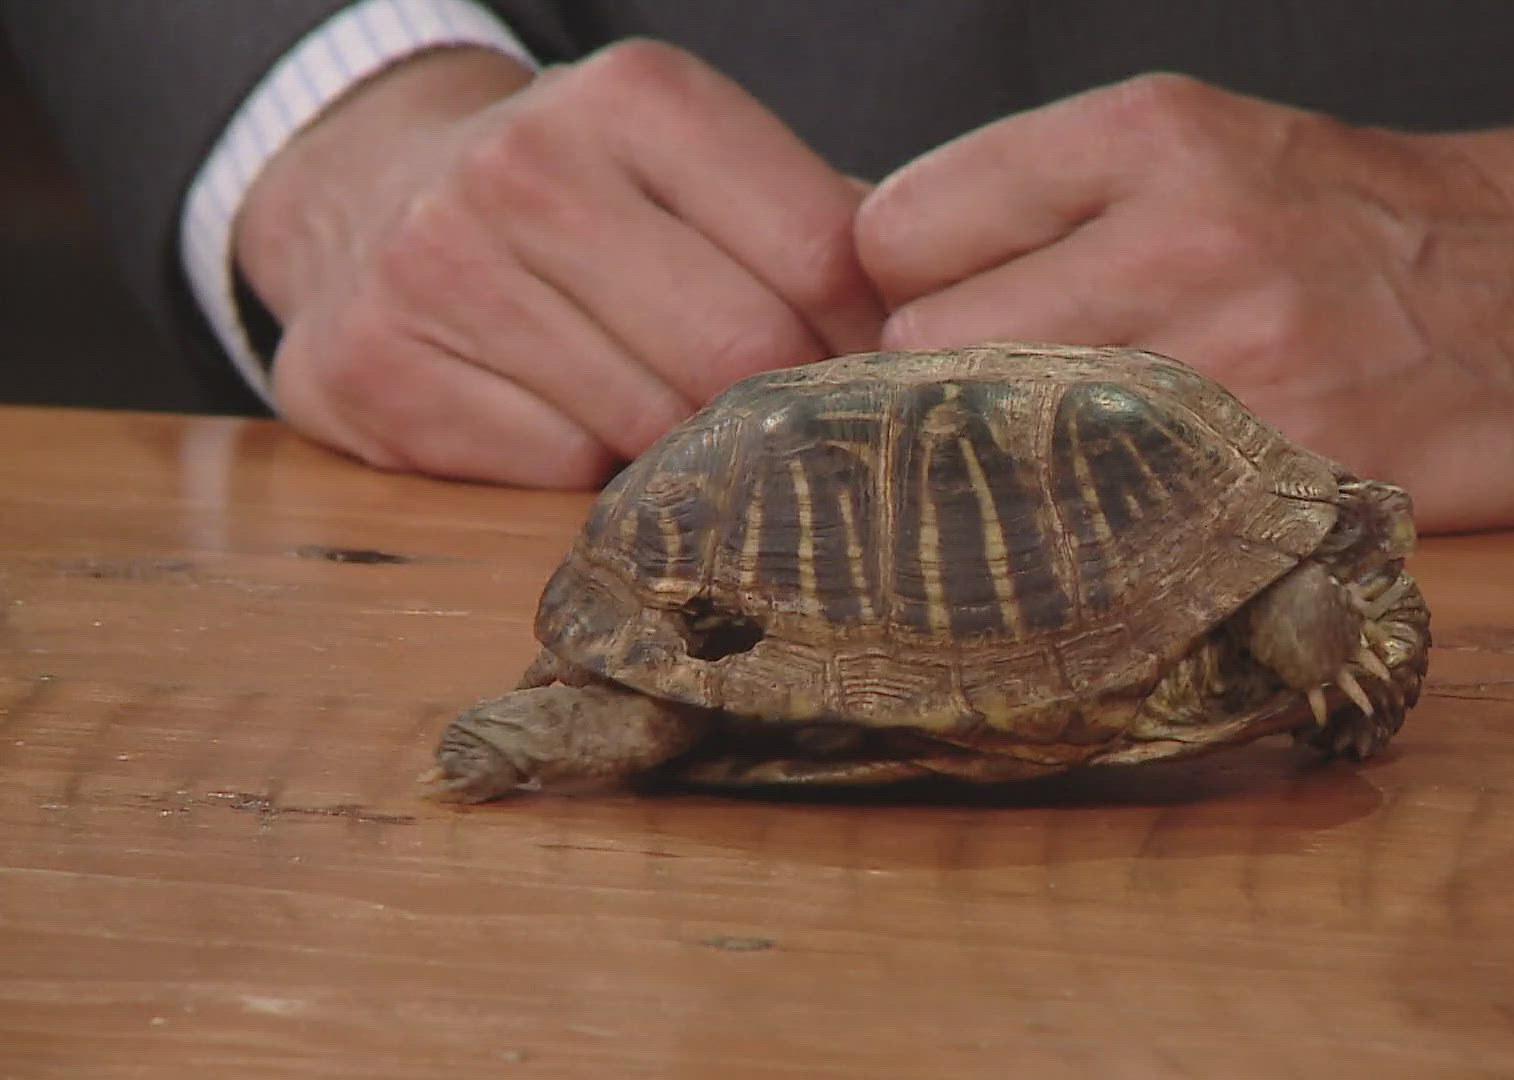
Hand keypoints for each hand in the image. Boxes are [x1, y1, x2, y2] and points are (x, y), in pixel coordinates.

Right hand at [237, 43, 883, 486]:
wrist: (366, 199)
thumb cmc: (582, 197)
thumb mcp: (692, 163)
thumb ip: (814, 227)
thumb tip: (939, 324)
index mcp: (637, 97)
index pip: (819, 251)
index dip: (866, 337)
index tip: (871, 377)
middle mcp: (527, 166)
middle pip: (741, 349)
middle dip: (777, 407)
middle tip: (781, 428)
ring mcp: (437, 267)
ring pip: (648, 426)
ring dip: (682, 451)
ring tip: (670, 420)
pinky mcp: (375, 369)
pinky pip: (554, 470)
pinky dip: (585, 472)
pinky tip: (570, 425)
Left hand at [856, 72, 1513, 531]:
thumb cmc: (1367, 227)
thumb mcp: (1213, 151)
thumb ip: (1056, 205)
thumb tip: (885, 283)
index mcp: (1151, 134)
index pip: (898, 223)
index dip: (901, 290)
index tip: (942, 330)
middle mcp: (1183, 234)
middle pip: (924, 340)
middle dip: (939, 389)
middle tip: (997, 416)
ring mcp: (1237, 360)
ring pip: (1003, 439)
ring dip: (1010, 468)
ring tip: (1066, 471)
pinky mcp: (1289, 473)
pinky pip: (1112, 525)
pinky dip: (1097, 537)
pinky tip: (1138, 522)